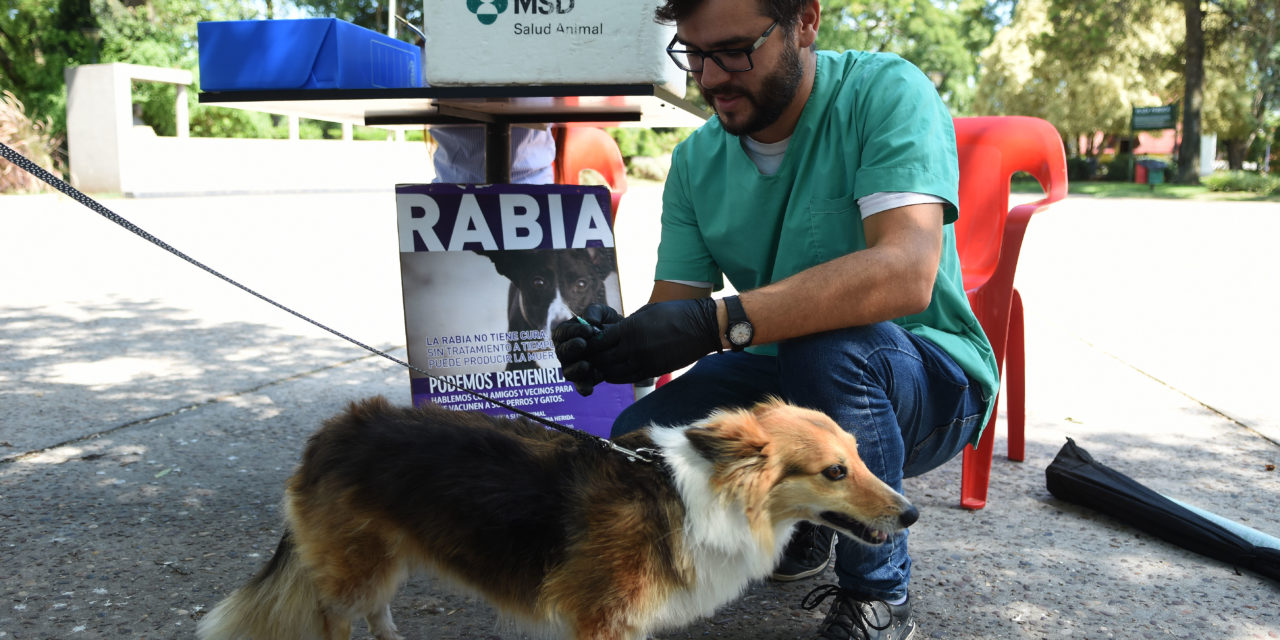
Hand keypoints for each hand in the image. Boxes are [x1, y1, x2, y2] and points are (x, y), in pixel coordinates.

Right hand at [551, 304, 621, 395]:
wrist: (623, 340)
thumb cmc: (608, 323)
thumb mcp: (603, 312)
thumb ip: (594, 312)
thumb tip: (589, 321)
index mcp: (566, 334)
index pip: (563, 333)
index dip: (573, 332)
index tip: (588, 330)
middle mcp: (566, 352)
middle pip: (562, 353)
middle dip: (571, 348)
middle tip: (583, 344)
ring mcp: (573, 368)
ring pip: (568, 372)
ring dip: (576, 369)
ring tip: (587, 365)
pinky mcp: (584, 380)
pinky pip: (581, 386)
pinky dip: (586, 386)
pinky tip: (599, 377)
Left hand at [589, 298, 720, 383]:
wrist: (702, 326)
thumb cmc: (676, 313)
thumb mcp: (647, 312)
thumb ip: (628, 324)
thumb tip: (612, 332)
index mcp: (630, 329)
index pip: (599, 340)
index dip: (591, 343)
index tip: (588, 341)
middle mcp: (634, 347)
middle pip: (602, 359)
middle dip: (593, 357)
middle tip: (590, 356)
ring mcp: (644, 362)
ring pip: (612, 372)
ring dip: (604, 369)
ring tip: (601, 364)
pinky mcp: (653, 371)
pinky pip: (628, 378)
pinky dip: (617, 376)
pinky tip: (614, 372)